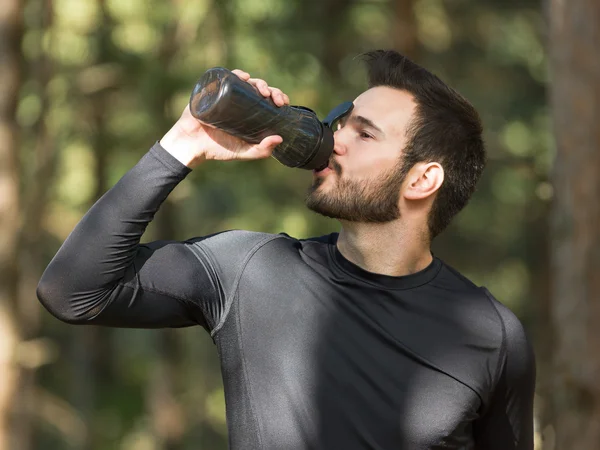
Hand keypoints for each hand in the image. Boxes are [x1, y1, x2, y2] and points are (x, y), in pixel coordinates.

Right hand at [160, 70, 290, 167]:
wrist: (192, 145)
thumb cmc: (217, 149)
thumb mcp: (243, 152)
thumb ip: (261, 150)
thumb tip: (280, 138)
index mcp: (248, 112)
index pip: (267, 99)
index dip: (277, 97)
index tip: (283, 103)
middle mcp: (239, 100)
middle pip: (258, 88)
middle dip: (270, 89)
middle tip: (274, 98)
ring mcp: (225, 93)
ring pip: (244, 81)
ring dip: (256, 81)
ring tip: (261, 89)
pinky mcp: (212, 90)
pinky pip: (224, 77)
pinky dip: (235, 74)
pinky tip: (243, 77)